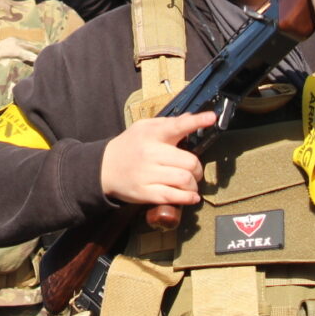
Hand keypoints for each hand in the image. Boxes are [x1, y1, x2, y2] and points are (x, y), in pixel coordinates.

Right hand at [100, 112, 215, 205]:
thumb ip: (167, 124)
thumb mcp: (142, 128)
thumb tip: (190, 118)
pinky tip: (190, 196)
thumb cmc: (128, 146)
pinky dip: (187, 198)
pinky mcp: (146, 192)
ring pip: (185, 180)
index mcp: (150, 134)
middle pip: (189, 161)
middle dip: (198, 169)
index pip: (177, 125)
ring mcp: (147, 174)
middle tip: (194, 171)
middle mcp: (150, 153)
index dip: (196, 121)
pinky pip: (174, 196)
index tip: (211, 118)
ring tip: (190, 184)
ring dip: (193, 184)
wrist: (103, 168)